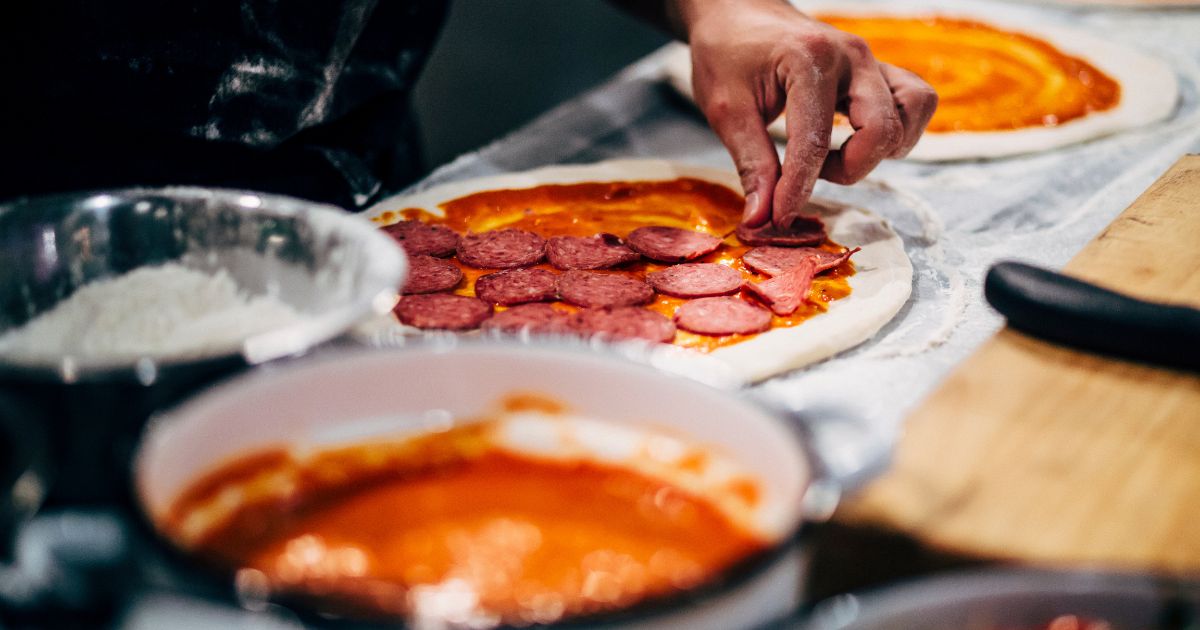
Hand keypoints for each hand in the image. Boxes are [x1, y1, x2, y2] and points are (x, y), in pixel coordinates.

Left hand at [677, 0, 936, 227]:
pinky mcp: (879, 70)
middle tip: (808, 173)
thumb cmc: (727, 54)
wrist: (739, 11)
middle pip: (881, 130)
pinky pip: (916, 101)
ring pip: (912, 112)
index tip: (779, 218)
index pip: (815, 140)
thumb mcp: (726, 110)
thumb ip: (751, 165)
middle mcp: (852, 56)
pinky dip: (898, 130)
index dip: (798, 189)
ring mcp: (871, 60)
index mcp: (808, 59)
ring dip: (881, 149)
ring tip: (836, 155)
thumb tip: (762, 220)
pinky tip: (857, 141)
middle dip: (847, 170)